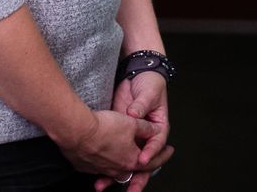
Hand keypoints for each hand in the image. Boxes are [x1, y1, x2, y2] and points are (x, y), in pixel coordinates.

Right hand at [57, 108, 168, 185]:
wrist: (77, 131)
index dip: (162, 155)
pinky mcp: (86, 167)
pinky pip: (98, 168)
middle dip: (143, 166)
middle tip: (147, 162)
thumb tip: (155, 130)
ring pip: (114, 171)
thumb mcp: (132, 123)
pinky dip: (103, 164)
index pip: (152, 162)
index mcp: (131, 160)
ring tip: (125, 161)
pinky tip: (102, 158)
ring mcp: (100, 169)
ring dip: (121, 167)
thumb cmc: (104, 127)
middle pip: (133, 170)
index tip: (169, 151)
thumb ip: (146, 128)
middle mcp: (117, 169)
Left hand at [94, 74, 171, 189]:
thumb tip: (134, 114)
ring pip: (128, 163)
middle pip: (144, 162)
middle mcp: (146, 137)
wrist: (139, 76)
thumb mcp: (148, 94)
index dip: (150, 153)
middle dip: (138, 177)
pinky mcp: (120, 138)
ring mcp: (133, 139)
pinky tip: (98, 178)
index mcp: (158, 127)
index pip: (156, 144)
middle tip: (133, 189)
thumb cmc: (149, 84)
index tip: (142, 160)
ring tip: (105, 185)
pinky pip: (116, 157)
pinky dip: (108, 168)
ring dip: (118, 177)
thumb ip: (141, 105)